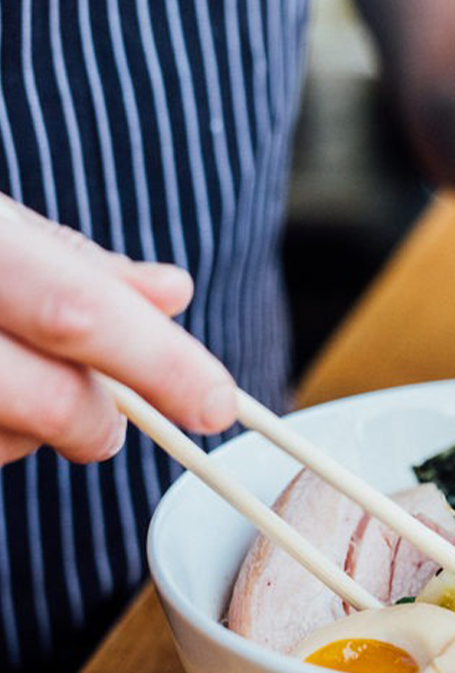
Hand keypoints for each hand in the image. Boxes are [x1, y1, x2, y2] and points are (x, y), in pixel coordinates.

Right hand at [0, 196, 236, 465]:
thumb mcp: (3, 229)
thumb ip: (83, 266)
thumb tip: (175, 293)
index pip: (79, 313)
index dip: (161, 365)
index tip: (216, 405)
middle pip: (55, 403)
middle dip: (98, 424)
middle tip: (103, 419)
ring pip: (10, 442)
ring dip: (35, 430)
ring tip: (11, 375)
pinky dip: (2, 432)